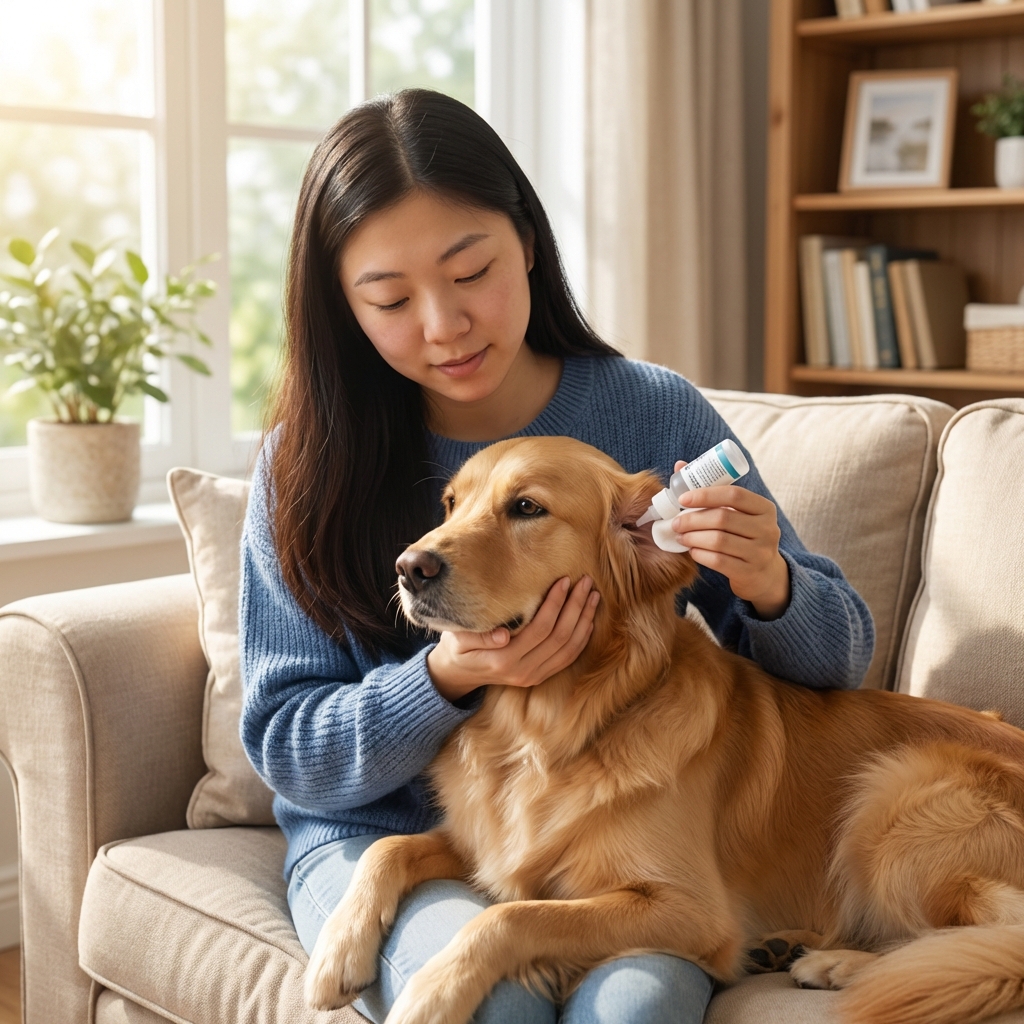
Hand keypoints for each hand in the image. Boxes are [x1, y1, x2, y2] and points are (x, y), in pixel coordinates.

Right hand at [426, 576, 600, 701]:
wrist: (457, 673)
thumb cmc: (457, 646)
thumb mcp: (458, 637)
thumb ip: (477, 635)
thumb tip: (503, 634)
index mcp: (503, 660)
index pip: (539, 629)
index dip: (555, 604)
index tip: (564, 580)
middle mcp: (523, 672)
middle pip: (560, 637)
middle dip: (576, 607)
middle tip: (585, 582)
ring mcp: (533, 677)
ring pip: (569, 649)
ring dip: (585, 621)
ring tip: (593, 595)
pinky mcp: (540, 677)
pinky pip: (568, 658)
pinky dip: (582, 638)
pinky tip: (589, 618)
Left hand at [672, 460, 789, 619]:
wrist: (764, 573)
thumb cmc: (744, 535)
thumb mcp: (738, 513)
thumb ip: (713, 491)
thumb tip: (680, 465)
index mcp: (764, 508)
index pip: (734, 495)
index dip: (705, 494)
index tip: (682, 499)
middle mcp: (767, 529)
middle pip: (723, 518)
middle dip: (693, 519)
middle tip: (675, 522)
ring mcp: (760, 552)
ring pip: (719, 541)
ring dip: (693, 537)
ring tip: (680, 536)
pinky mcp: (750, 572)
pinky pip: (718, 561)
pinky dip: (700, 554)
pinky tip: (692, 550)